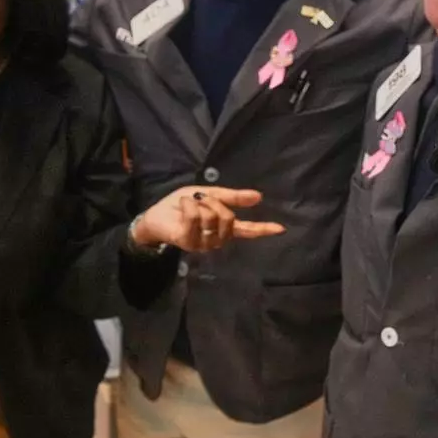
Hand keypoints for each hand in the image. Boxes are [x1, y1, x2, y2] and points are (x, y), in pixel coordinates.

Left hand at [133, 187, 284, 252]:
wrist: (156, 214)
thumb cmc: (182, 206)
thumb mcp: (209, 194)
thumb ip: (232, 197)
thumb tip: (259, 197)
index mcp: (223, 227)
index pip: (247, 230)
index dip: (263, 229)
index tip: (281, 228)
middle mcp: (216, 239)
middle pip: (229, 218)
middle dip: (215, 202)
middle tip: (200, 199)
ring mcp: (203, 243)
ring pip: (212, 217)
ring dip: (199, 203)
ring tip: (188, 203)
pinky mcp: (188, 242)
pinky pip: (196, 218)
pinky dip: (189, 206)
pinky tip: (183, 205)